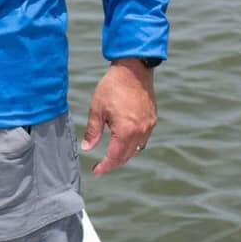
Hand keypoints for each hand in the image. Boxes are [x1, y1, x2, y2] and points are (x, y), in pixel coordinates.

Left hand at [81, 58, 157, 175]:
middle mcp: (140, 132)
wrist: (133, 69)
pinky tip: (124, 139)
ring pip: (137, 149)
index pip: (115, 157)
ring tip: (112, 153)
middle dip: (114, 162)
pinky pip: (144, 139)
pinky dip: (134, 144)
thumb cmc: (112, 87)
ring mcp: (149, 126)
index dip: (105, 167)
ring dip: (125, 154)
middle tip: (101, 164)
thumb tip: (87, 148)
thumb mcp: (97, 108)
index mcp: (125, 131)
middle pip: (127, 156)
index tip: (96, 172)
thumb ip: (93, 131)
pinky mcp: (153, 119)